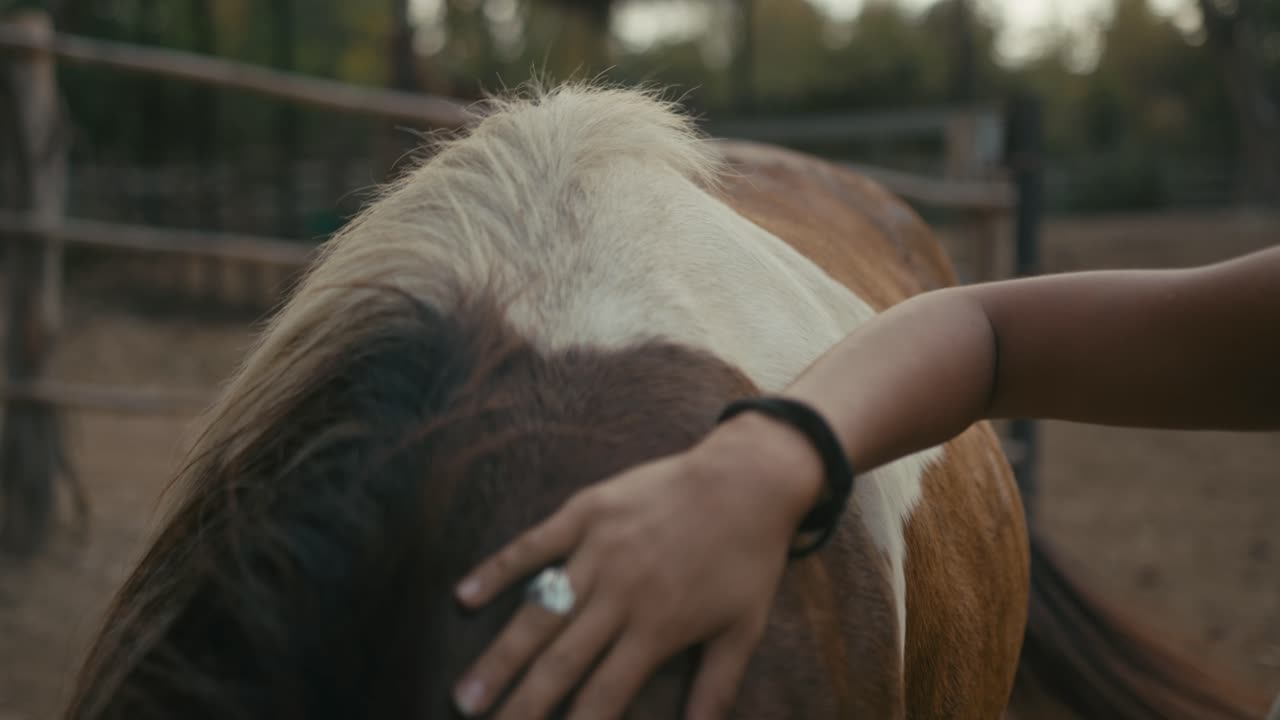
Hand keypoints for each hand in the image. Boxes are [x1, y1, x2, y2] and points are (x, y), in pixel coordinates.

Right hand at [451, 413, 823, 719]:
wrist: (748, 478)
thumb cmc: (749, 558)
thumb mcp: (744, 629)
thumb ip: (716, 689)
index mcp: (658, 627)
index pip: (603, 694)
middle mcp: (622, 594)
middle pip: (560, 663)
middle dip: (521, 706)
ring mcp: (599, 550)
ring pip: (538, 612)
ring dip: (499, 656)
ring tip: (465, 694)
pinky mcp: (587, 512)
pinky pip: (534, 544)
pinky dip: (499, 570)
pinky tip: (464, 597)